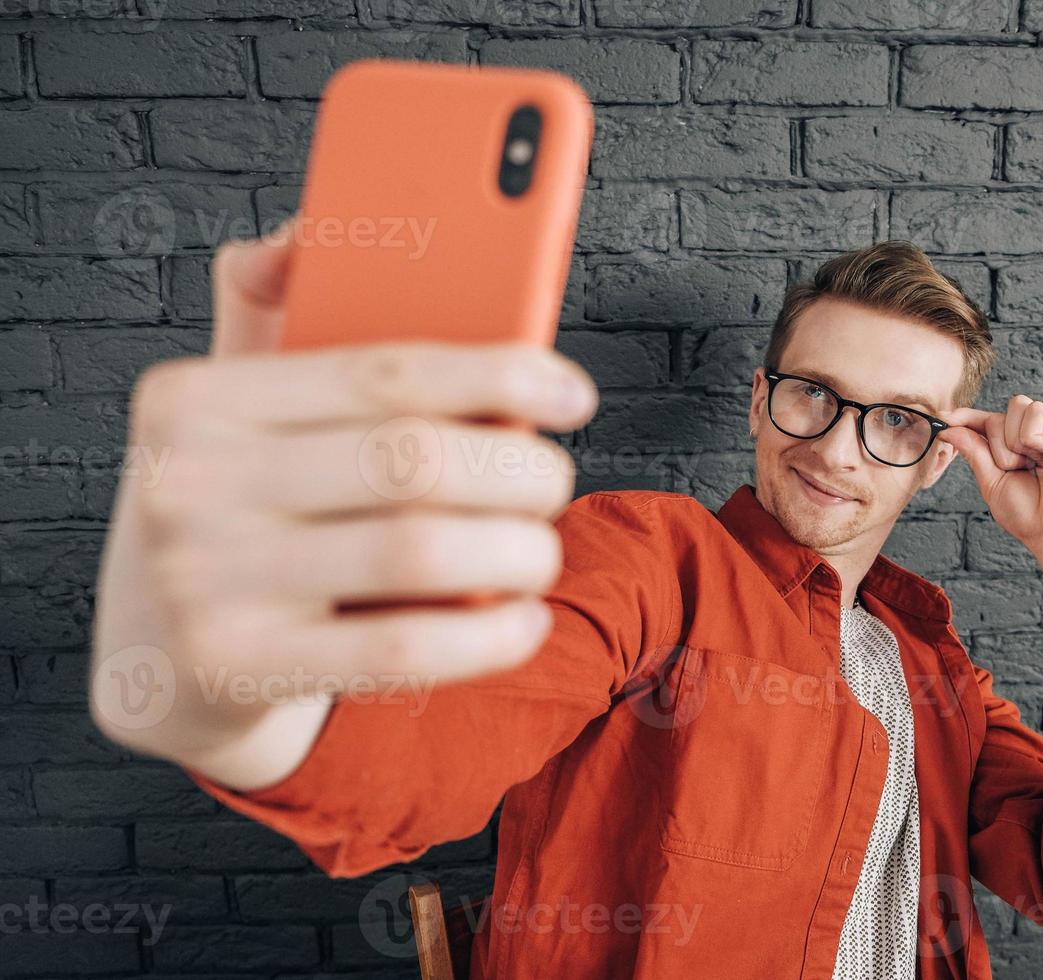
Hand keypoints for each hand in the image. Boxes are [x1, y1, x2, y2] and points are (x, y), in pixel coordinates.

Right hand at [89, 214, 599, 789]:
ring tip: (540, 550)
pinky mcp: (238, 669)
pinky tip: (525, 620)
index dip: (500, 375)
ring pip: (417, 551)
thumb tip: (303, 233)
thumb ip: (271, 315)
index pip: (383, 370)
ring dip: (517, 551)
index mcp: (194, 398)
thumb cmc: (236, 510)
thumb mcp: (231, 410)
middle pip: (412, 460)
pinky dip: (487, 637)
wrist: (161, 657)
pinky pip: (398, 649)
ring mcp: (204, 584)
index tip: (572, 394)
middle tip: (554, 482)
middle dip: (520, 472)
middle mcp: (187, 484)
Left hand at [936, 394, 1042, 569]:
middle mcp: (1038, 437)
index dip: (967, 417)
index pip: (989, 421)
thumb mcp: (991, 481)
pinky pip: (1036, 411)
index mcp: (1020, 448)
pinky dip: (1030, 436)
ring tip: (1031, 466)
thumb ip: (973, 450)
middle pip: (998, 414)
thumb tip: (948, 426)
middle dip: (996, 445)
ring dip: (1012, 442)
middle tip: (1015, 470)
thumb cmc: (1028, 516)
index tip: (943, 417)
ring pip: (1017, 406)